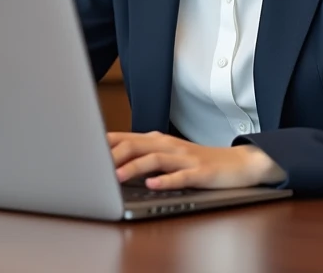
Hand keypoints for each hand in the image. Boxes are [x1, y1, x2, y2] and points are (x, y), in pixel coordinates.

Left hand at [107, 131, 285, 189]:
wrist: (240, 163)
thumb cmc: (200, 161)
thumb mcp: (169, 155)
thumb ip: (144, 155)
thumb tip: (112, 160)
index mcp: (159, 141)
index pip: (127, 138)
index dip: (105, 143)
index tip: (83, 147)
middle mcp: (170, 146)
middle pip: (136, 145)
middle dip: (114, 155)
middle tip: (93, 166)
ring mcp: (186, 158)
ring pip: (155, 159)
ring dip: (134, 168)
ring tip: (116, 177)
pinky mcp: (201, 172)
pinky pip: (181, 176)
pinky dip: (166, 180)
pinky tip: (153, 185)